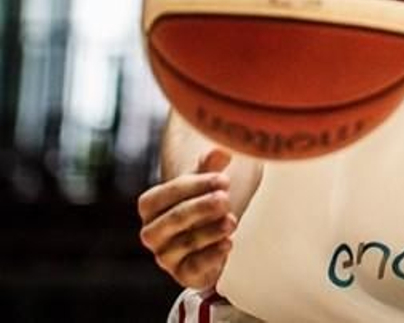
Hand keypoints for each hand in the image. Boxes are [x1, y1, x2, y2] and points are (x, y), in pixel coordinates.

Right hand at [137, 147, 237, 288]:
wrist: (211, 239)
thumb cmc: (204, 204)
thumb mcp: (205, 183)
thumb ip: (210, 167)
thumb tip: (223, 150)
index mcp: (151, 205)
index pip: (166, 194)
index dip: (195, 185)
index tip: (223, 179)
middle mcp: (152, 231)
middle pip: (173, 219)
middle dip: (201, 207)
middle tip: (226, 198)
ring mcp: (165, 254)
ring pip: (184, 243)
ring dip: (210, 230)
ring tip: (232, 220)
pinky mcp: (182, 273)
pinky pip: (193, 266)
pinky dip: (212, 255)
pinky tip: (228, 243)